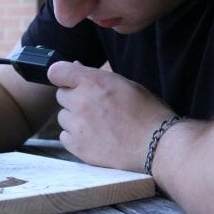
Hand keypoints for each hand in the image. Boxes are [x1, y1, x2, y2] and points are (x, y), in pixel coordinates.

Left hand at [47, 61, 172, 171]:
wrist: (157, 146)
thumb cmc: (146, 112)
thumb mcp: (124, 84)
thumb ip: (95, 77)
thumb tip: (74, 67)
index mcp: (93, 82)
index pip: (56, 71)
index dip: (61, 76)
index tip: (67, 81)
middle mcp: (81, 101)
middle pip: (61, 95)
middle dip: (73, 99)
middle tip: (94, 107)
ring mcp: (77, 125)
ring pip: (62, 117)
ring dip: (74, 119)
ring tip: (97, 125)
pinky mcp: (77, 146)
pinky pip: (64, 137)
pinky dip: (75, 137)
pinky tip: (93, 138)